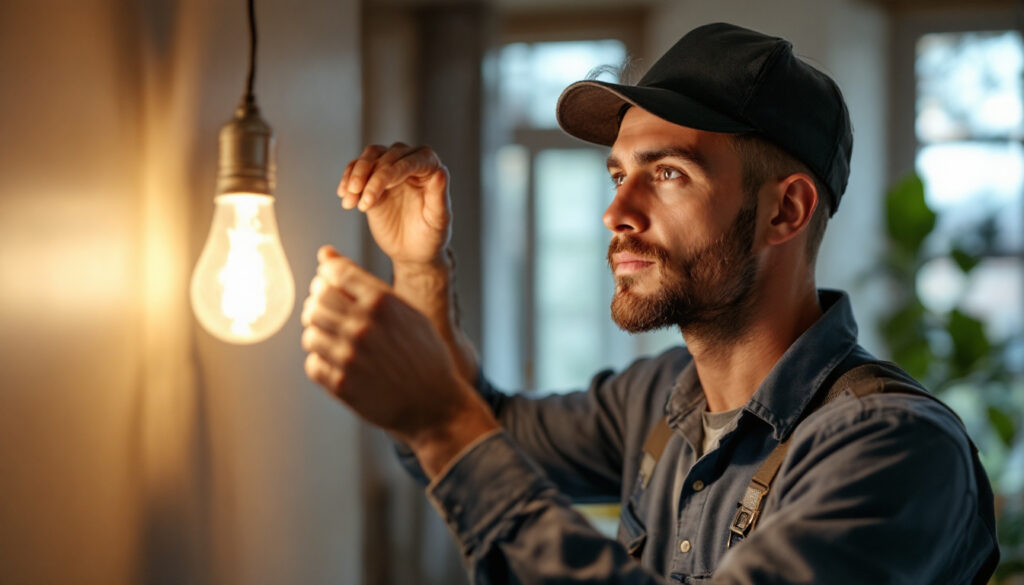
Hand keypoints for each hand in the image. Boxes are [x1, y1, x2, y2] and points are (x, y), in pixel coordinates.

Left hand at [301, 246, 496, 472]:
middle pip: (316, 300)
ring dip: (320, 336)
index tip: (335, 288)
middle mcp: (362, 326)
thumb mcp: (406, 311)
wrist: (435, 405)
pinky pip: (313, 364)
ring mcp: (350, 356)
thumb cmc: (424, 355)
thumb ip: (363, 282)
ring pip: (309, 333)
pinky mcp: (341, 384)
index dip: (329, 278)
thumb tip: (324, 254)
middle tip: (333, 316)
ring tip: (339, 343)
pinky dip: (322, 363)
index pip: (333, 273)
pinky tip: (341, 364)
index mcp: (382, 302)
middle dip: (319, 305)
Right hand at [337, 143, 450, 265]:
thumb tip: (441, 171)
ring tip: (349, 200)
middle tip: (364, 202)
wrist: (412, 251)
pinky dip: (347, 180)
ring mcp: (390, 169)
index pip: (411, 160)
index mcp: (430, 168)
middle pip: (387, 155)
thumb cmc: (431, 236)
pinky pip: (356, 169)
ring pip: (369, 156)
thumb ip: (440, 196)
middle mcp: (410, 162)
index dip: (395, 170)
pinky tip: (344, 196)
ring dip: (356, 174)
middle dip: (371, 176)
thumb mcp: (439, 220)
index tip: (383, 188)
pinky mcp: (371, 179)